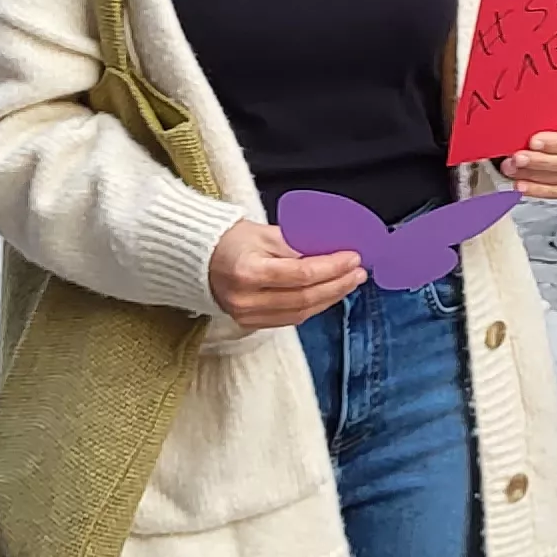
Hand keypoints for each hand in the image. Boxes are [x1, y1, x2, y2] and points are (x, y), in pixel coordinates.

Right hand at [210, 220, 363, 329]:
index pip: (301, 274)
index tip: (352, 258)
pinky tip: (329, 295)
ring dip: (330, 298)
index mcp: (247, 272)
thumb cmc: (230, 240)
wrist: (198, 259)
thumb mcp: (264, 233)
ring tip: (349, 283)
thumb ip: (298, 245)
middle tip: (358, 273)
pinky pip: (289, 319)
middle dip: (337, 285)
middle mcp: (246, 299)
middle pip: (304, 298)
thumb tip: (334, 252)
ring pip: (300, 313)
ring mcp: (246, 315)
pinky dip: (313, 307)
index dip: (331, 268)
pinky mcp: (249, 323)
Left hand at [505, 113, 556, 198]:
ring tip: (513, 170)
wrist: (546, 131)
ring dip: (534, 176)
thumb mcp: (548, 111)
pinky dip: (538, 189)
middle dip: (539, 161)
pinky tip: (522, 185)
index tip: (533, 141)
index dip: (556, 143)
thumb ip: (542, 114)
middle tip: (517, 158)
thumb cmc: (548, 120)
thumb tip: (522, 115)